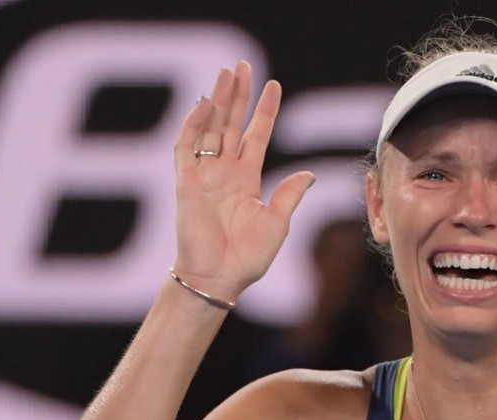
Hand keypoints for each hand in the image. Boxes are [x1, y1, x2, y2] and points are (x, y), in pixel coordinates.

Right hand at [172, 61, 314, 300]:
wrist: (220, 278)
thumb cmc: (248, 257)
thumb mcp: (278, 222)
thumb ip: (290, 195)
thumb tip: (310, 173)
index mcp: (247, 179)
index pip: (256, 135)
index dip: (264, 111)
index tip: (273, 86)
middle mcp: (224, 172)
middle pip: (231, 123)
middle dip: (237, 95)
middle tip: (243, 65)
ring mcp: (204, 175)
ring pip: (210, 128)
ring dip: (217, 101)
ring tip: (226, 74)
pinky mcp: (186, 184)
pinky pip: (186, 148)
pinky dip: (193, 126)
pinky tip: (204, 105)